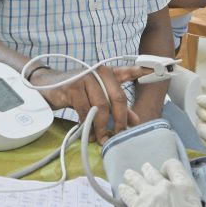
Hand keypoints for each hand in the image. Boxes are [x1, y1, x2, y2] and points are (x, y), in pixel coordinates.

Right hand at [30, 65, 150, 143]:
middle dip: (120, 118)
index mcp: (108, 73)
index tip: (158, 69)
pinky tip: (88, 132)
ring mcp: (85, 78)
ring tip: (102, 138)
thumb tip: (134, 120)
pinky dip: (87, 124)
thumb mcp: (98, 97)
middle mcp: (98, 72)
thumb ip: (116, 106)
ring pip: (101, 106)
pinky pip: (84, 110)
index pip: (127, 71)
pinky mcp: (72, 87)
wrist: (47, 86)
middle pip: (117, 97)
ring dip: (102, 126)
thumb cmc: (77, 92)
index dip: (142, 69)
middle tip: (119, 133)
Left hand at [118, 160, 205, 206]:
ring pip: (137, 179)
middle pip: (153, 172)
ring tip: (129, 174)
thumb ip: (187, 199)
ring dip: (133, 176)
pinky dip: (125, 190)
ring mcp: (150, 196)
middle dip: (148, 170)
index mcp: (185, 188)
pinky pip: (128, 194)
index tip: (165, 169)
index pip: (174, 166)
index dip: (168, 166)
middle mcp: (166, 187)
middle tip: (145, 169)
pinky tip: (123, 189)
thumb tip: (180, 199)